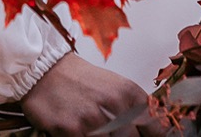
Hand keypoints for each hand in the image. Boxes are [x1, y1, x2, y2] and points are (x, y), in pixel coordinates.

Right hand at [20, 54, 170, 136]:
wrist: (44, 70)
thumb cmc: (80, 81)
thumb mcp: (115, 88)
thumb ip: (134, 110)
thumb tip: (152, 132)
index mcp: (130, 94)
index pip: (156, 129)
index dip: (153, 136)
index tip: (144, 136)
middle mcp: (115, 105)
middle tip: (110, 132)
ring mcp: (94, 119)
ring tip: (92, 130)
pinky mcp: (71, 130)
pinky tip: (78, 133)